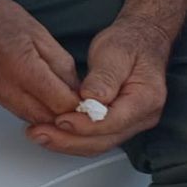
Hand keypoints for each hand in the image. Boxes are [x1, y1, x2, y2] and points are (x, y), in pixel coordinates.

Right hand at [0, 0, 81, 125]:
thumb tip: (76, 88)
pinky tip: (37, 96)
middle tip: (78, 105)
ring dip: (49, 114)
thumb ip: (62, 66)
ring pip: (32, 119)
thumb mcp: (41, 35)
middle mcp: (7, 86)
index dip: (80, 106)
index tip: (89, 102)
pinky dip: (31, 108)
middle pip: (47, 118)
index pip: (62, 104)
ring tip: (58, 99)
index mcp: (24, 68)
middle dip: (66, 114)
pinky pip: (16, 110)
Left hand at [28, 15, 171, 156]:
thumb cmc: (128, 44)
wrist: (139, 42)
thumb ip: (104, 77)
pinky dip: (73, 138)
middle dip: (70, 140)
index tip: (61, 120)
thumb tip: (92, 98)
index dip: (85, 124)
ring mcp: (131, 123)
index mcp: (146, 98)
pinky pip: (95, 138)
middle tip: (41, 133)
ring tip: (40, 134)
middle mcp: (142, 117)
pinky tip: (53, 132)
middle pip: (105, 139)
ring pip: (99, 143)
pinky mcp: (117, 124)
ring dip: (68, 143)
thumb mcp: (115, 53)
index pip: (114, 121)